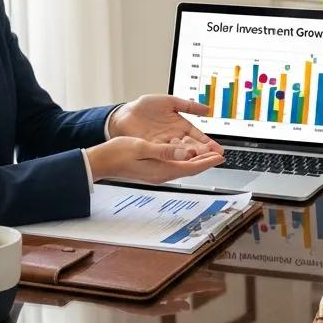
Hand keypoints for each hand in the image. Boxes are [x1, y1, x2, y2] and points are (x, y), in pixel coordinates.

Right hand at [85, 136, 224, 183]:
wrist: (101, 162)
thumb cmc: (118, 154)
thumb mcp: (143, 147)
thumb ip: (166, 151)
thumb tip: (186, 153)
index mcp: (162, 170)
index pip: (192, 167)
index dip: (208, 161)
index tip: (220, 156)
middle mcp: (161, 175)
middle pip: (190, 169)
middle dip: (206, 161)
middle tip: (219, 155)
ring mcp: (156, 174)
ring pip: (183, 168)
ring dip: (196, 161)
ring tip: (207, 153)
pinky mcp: (152, 170)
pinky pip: (174, 166)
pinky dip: (184, 160)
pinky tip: (186, 154)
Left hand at [106, 95, 222, 153]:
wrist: (124, 114)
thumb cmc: (145, 107)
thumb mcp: (170, 102)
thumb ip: (188, 106)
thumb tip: (207, 109)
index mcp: (181, 126)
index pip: (198, 136)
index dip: (208, 143)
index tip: (218, 149)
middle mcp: (174, 138)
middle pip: (191, 147)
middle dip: (203, 152)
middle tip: (214, 157)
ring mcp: (164, 144)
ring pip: (180, 152)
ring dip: (190, 156)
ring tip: (201, 159)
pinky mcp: (153, 148)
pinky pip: (165, 153)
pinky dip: (174, 156)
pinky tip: (182, 158)